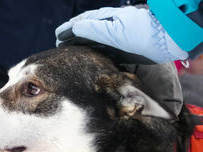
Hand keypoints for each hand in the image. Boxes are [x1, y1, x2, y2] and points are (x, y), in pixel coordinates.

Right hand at [55, 6, 188, 63]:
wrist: (166, 39)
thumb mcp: (115, 31)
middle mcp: (109, 28)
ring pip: (94, 41)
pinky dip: (94, 53)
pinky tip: (91, 59)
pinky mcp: (123, 48)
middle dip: (73, 37)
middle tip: (60, 45)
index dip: (69, 29)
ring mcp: (116, 38)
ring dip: (82, 46)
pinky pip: (104, 50)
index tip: (57, 35)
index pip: (83, 23)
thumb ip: (94, 29)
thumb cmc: (141, 33)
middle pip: (87, 32)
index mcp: (106, 20)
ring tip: (71, 52)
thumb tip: (75, 28)